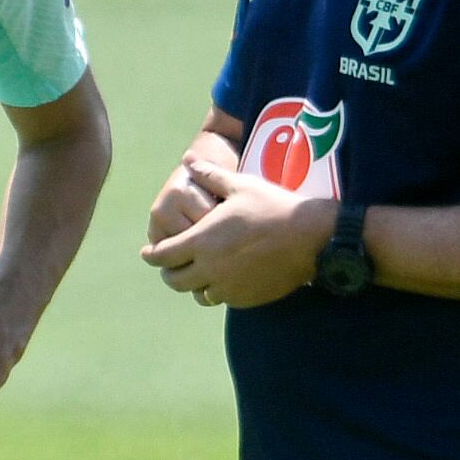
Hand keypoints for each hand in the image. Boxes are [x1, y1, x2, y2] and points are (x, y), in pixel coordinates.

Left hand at [142, 162, 329, 307]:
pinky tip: (224, 280)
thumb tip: (188, 159)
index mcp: (202, 241)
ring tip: (197, 274)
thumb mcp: (240, 186)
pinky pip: (222, 299)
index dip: (151, 255)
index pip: (163, 255)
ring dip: (193, 285)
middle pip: (175, 280)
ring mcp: (228, 287)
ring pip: (197, 293)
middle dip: (169, 273)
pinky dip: (217, 291)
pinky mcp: (246, 298)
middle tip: (170, 266)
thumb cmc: (273, 206)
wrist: (311, 237)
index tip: (147, 253)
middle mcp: (210, 268)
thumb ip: (210, 175)